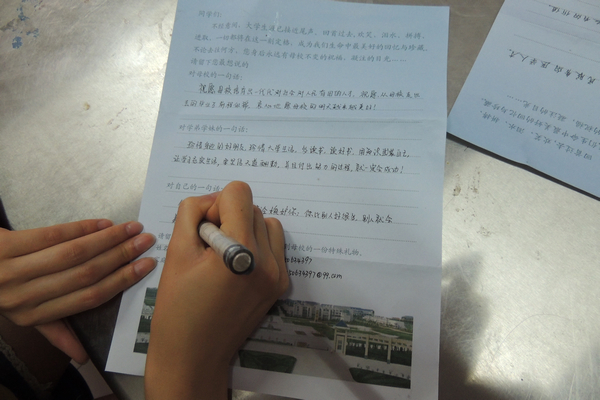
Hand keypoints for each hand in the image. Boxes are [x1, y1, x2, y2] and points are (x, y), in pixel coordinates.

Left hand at [0, 220, 155, 362]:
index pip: (88, 299)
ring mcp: (13, 270)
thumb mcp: (23, 315)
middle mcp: (24, 296)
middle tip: (145, 241)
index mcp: (34, 315)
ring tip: (130, 228)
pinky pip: (51, 234)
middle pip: (85, 274)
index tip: (146, 266)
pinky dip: (80, 228)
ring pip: (72, 253)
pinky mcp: (4, 245)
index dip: (121, 282)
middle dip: (120, 256)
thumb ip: (54, 330)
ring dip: (106, 239)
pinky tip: (101, 223)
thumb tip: (82, 356)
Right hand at [145, 181, 288, 399]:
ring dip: (246, 229)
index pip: (239, 192)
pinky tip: (237, 268)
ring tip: (225, 256)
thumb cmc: (178, 307)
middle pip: (252, 208)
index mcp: (241, 249)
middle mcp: (268, 259)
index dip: (215, 204)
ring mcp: (279, 274)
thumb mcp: (176, 252)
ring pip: (267, 224)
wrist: (194, 356)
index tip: (203, 230)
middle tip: (208, 248)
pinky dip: (257, 247)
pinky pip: (274, 247)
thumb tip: (211, 200)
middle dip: (229, 218)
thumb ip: (192, 213)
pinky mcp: (281, 285)